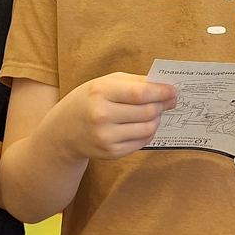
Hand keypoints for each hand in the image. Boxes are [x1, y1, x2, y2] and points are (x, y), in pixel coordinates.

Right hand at [49, 74, 175, 160]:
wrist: (62, 132)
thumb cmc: (87, 101)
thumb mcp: (104, 83)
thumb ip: (134, 82)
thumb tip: (164, 86)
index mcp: (100, 92)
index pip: (140, 93)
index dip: (161, 92)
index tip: (173, 91)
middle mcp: (102, 116)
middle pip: (147, 111)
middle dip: (162, 105)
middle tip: (168, 102)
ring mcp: (106, 137)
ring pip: (148, 128)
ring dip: (156, 119)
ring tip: (153, 113)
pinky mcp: (111, 153)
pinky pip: (142, 142)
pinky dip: (148, 133)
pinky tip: (143, 126)